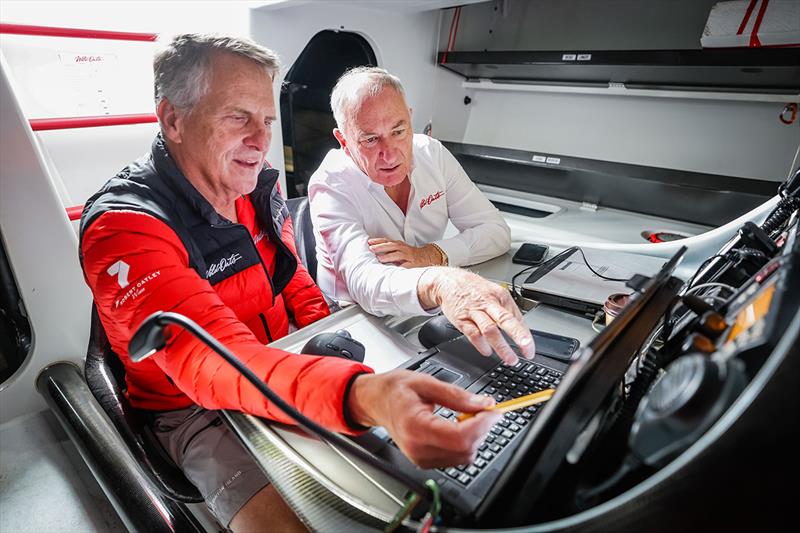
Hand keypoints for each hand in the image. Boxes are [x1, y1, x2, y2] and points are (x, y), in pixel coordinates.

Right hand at [347, 371, 501, 467]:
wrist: (375, 401)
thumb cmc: (394, 390)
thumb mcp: (426, 382)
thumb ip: (457, 395)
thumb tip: (484, 404)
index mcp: (415, 427)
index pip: (460, 437)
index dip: (483, 424)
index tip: (494, 410)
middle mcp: (417, 449)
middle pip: (465, 450)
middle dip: (482, 429)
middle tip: (483, 408)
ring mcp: (421, 459)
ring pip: (464, 457)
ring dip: (474, 436)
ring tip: (467, 415)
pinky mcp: (425, 462)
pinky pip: (456, 458)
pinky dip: (465, 443)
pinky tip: (458, 425)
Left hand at [368, 238, 442, 267]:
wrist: (428, 256)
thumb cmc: (410, 254)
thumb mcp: (399, 250)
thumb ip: (389, 250)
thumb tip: (374, 252)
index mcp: (399, 245)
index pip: (387, 241)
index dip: (378, 241)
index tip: (369, 242)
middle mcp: (403, 248)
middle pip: (391, 246)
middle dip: (381, 247)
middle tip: (371, 249)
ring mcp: (409, 256)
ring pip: (398, 254)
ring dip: (388, 256)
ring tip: (380, 259)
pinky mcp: (414, 264)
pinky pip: (406, 265)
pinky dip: (400, 266)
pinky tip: (394, 268)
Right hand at [418, 268, 534, 364]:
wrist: (448, 281)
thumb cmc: (473, 290)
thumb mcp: (494, 293)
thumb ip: (506, 311)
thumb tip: (521, 330)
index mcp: (500, 296)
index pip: (517, 317)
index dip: (526, 335)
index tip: (530, 349)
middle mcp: (488, 303)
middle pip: (505, 320)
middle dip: (518, 336)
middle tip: (527, 351)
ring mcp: (474, 311)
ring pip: (489, 329)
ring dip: (501, 346)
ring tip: (509, 359)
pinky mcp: (461, 319)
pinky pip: (472, 334)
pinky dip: (481, 345)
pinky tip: (487, 352)